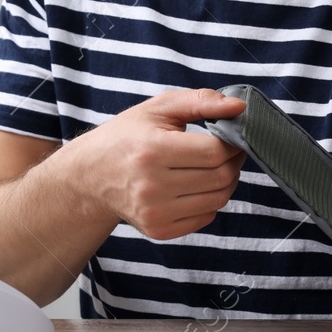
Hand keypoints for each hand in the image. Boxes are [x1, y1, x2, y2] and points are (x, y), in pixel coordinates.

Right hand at [64, 88, 246, 239]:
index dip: (232, 142)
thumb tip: (240, 107)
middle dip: (233, 161)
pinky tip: (197, 185)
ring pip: (218, 199)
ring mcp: (154, 213)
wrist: (92, 174)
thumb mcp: (159, 107)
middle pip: (220, 177)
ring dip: (226, 181)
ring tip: (213, 166)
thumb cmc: (128, 135)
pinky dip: (211, 200)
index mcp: (152, 150)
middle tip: (227, 150)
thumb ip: (201, 101)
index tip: (230, 135)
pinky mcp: (158, 230)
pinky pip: (206, 217)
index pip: (214, 152)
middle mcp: (152, 186)